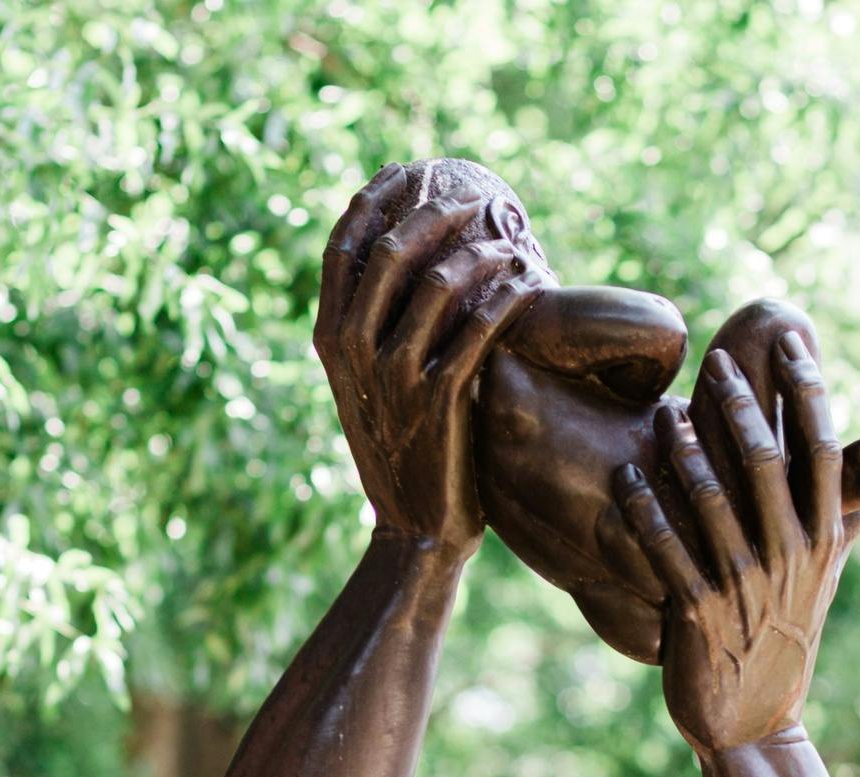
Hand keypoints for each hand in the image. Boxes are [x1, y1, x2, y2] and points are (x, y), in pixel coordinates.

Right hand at [315, 164, 541, 553]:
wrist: (414, 526)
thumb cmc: (403, 448)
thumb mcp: (367, 385)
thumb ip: (375, 327)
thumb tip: (404, 257)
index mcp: (329, 339)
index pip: (342, 246)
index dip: (374, 197)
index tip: (407, 168)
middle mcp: (353, 350)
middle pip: (391, 250)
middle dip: (436, 210)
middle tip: (475, 192)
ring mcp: (394, 374)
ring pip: (439, 282)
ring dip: (483, 250)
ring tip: (513, 238)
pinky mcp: (440, 399)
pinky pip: (480, 327)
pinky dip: (509, 296)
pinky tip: (530, 281)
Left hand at [614, 332, 855, 752]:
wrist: (753, 718)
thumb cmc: (786, 637)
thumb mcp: (823, 578)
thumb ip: (842, 519)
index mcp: (822, 539)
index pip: (822, 452)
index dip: (808, 395)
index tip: (794, 344)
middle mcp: (789, 557)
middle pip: (769, 464)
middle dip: (742, 407)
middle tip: (717, 360)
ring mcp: (744, 585)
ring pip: (715, 502)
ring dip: (687, 452)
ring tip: (664, 413)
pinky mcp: (699, 613)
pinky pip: (667, 550)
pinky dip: (644, 510)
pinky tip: (625, 476)